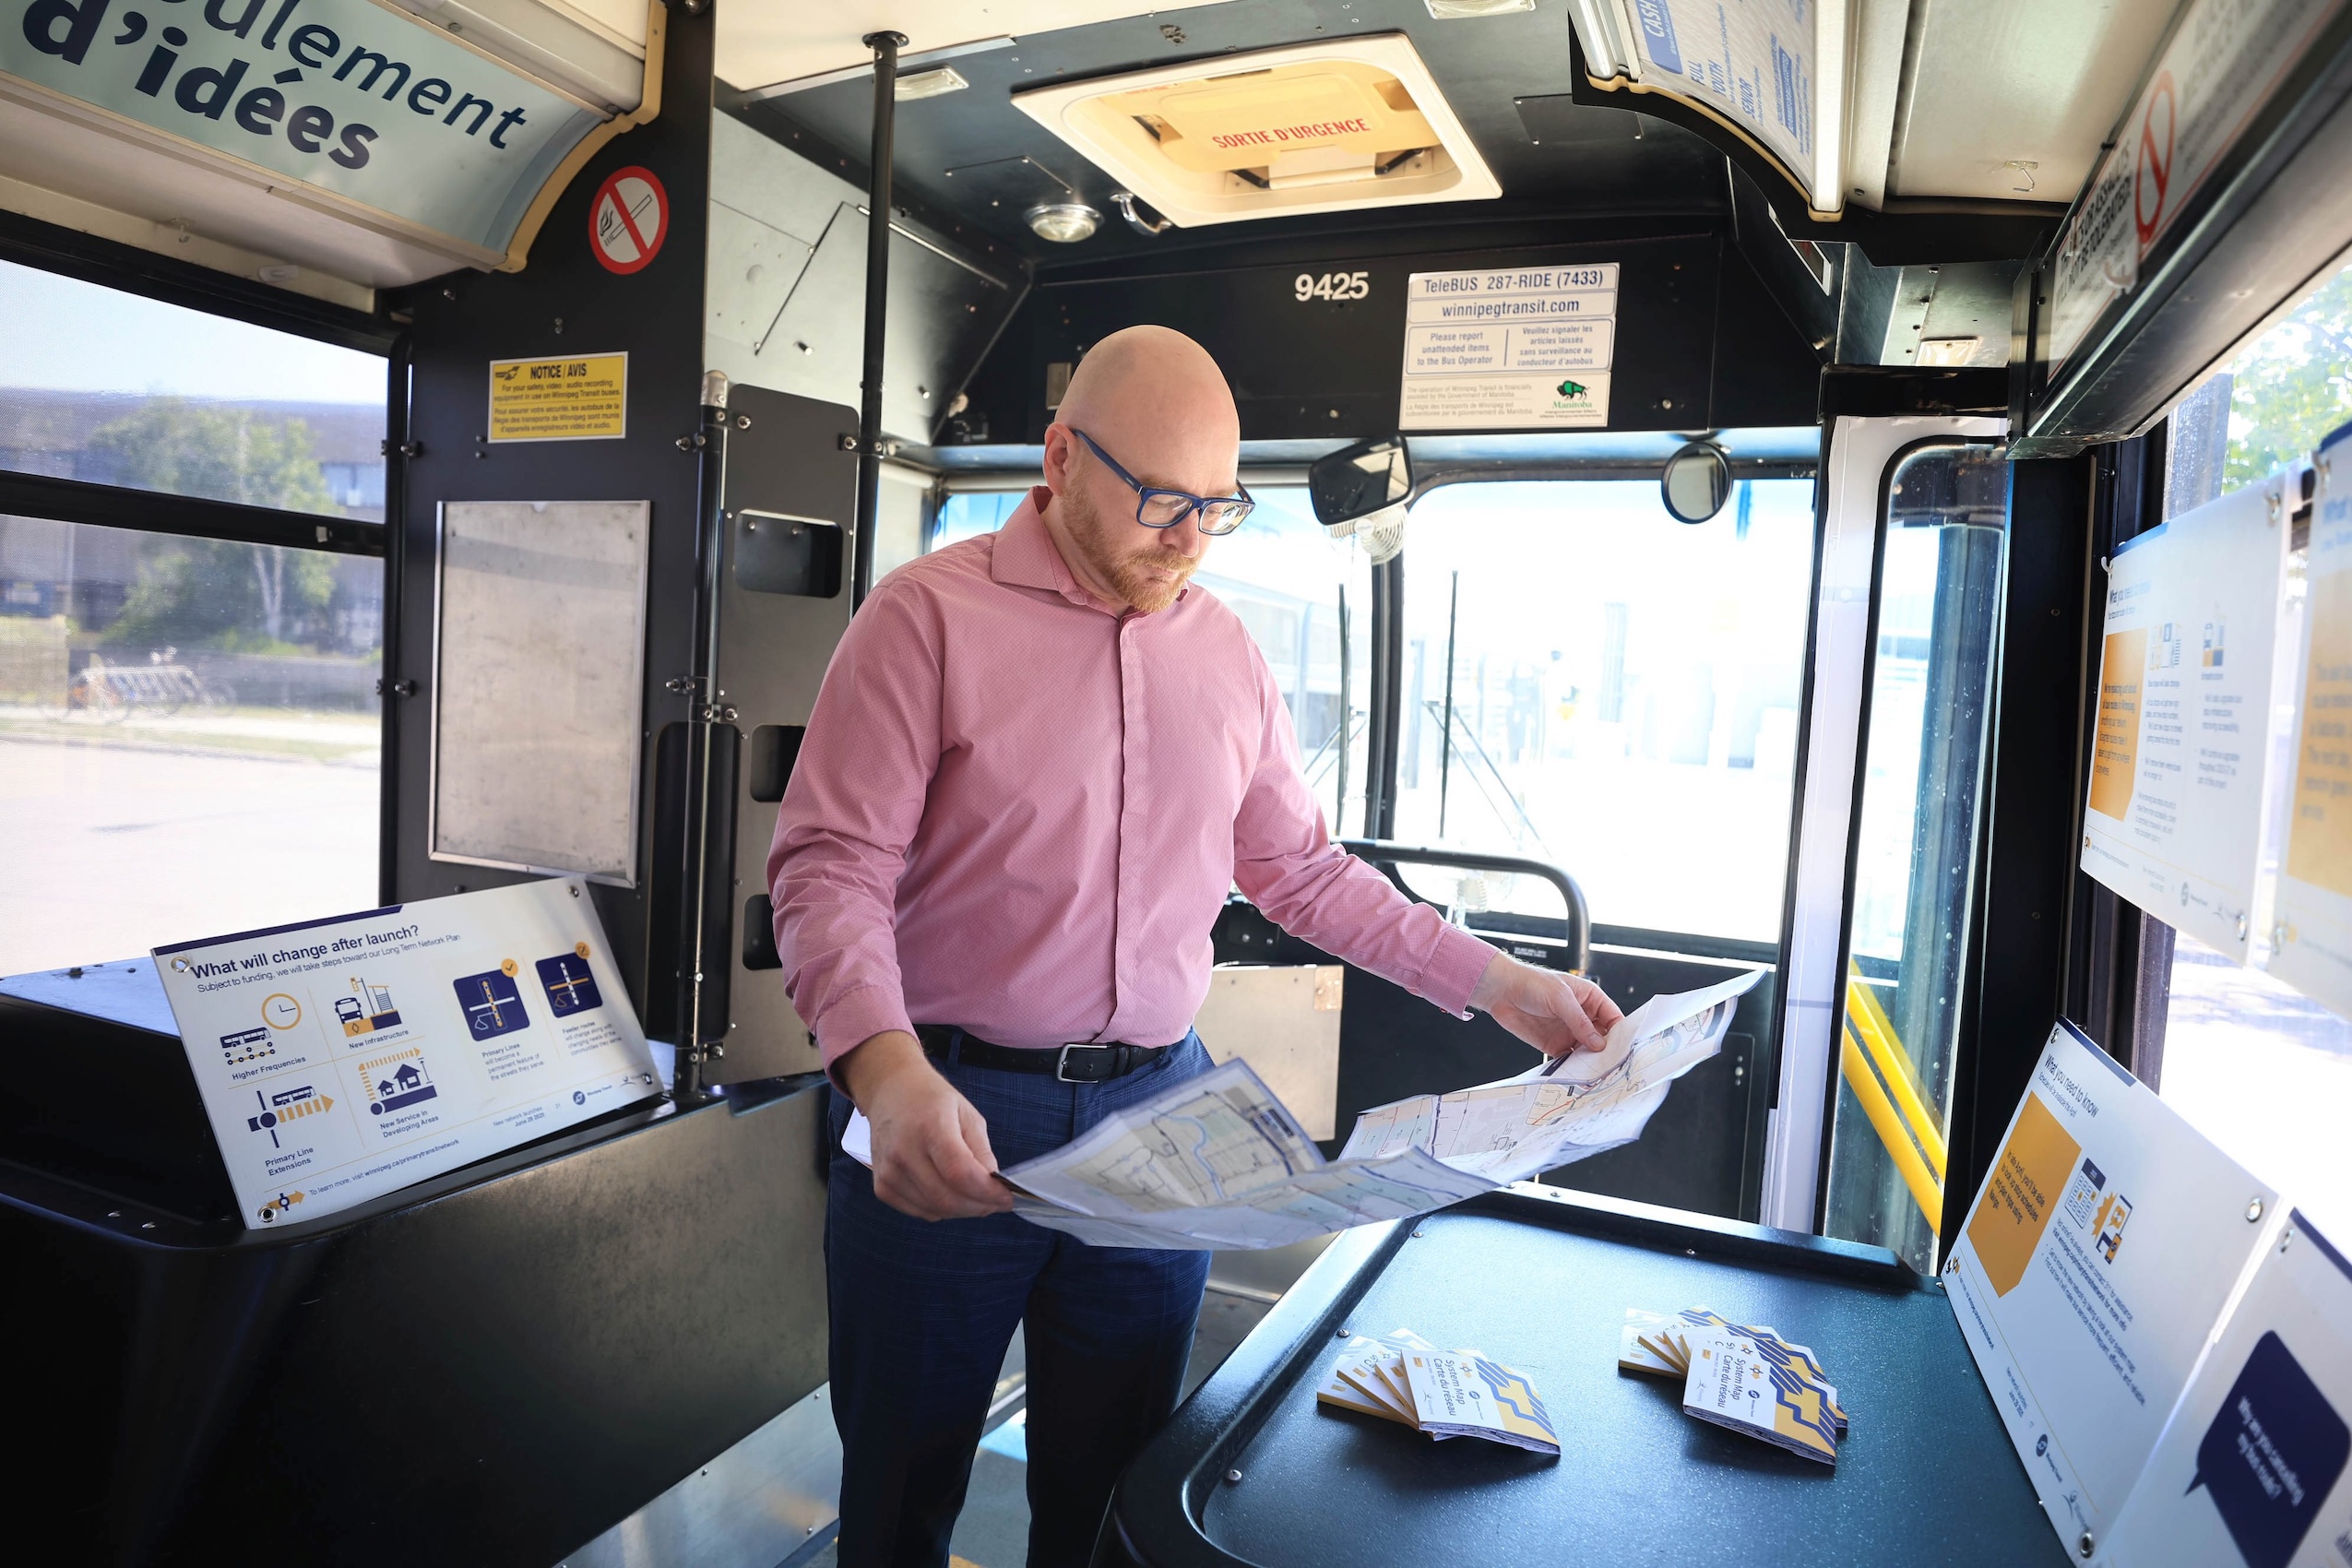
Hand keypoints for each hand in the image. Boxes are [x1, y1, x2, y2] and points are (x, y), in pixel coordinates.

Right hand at [838, 1030, 1015, 1219]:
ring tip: (974, 1196)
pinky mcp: (882, 1186)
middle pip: (948, 1199)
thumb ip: (981, 1151)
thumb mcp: (967, 1114)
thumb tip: (993, 1186)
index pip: (960, 1173)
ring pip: (935, 1210)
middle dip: (979, 1207)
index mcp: (931, 1127)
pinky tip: (948, 1192)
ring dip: (962, 1210)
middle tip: (995, 1202)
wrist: (890, 1091)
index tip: (1007, 1198)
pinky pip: (919, 1211)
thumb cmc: (931, 1100)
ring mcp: (889, 1172)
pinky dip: (940, 1210)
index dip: (987, 1192)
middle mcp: (905, 1152)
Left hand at [1468, 954, 1624, 1059]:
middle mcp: (1582, 1016)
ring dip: (1591, 1062)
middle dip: (1607, 1051)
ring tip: (1595, 1073)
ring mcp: (1568, 1031)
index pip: (1613, 1018)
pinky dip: (1573, 1067)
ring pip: (1587, 1051)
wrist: (1501, 991)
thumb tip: (1598, 1042)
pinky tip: (1576, 1073)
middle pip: (1602, 1038)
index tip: (1624, 1048)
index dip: (1620, 1033)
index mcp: (1590, 999)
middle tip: (1612, 1065)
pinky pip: (1568, 1059)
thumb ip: (1579, 1021)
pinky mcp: (1554, 1044)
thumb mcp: (1560, 998)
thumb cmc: (1531, 982)